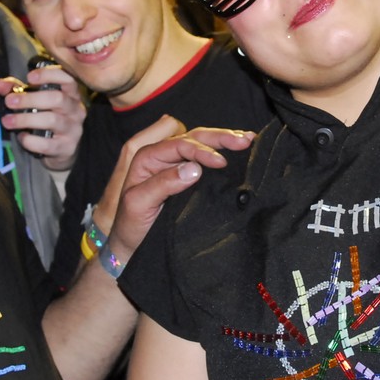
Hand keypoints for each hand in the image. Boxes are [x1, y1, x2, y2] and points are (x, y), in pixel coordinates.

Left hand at [0, 64, 85, 170]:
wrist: (62, 150)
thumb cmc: (47, 118)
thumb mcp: (34, 101)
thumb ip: (17, 90)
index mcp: (71, 94)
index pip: (67, 79)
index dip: (49, 75)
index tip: (29, 78)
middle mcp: (76, 110)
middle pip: (57, 99)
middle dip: (30, 99)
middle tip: (9, 101)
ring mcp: (73, 129)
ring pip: (52, 120)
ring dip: (25, 119)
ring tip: (7, 121)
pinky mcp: (67, 148)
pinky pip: (47, 144)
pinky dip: (31, 140)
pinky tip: (21, 137)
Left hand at [101, 118, 255, 262]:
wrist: (131, 243)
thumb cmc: (131, 224)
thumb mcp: (139, 204)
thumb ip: (163, 184)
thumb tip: (195, 168)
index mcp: (147, 157)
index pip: (179, 145)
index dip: (201, 150)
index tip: (221, 163)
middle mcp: (162, 155)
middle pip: (194, 136)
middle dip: (220, 137)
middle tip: (244, 142)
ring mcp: (175, 162)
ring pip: (202, 141)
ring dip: (225, 140)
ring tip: (248, 140)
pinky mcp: (186, 174)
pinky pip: (205, 155)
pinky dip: (223, 150)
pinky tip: (240, 149)